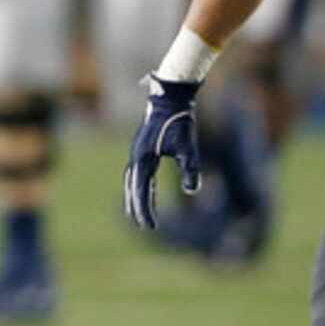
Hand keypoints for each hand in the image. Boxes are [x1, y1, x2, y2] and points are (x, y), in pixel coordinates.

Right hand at [123, 75, 202, 230]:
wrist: (170, 99)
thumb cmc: (180, 123)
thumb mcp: (188, 148)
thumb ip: (189, 170)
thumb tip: (192, 191)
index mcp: (143, 159)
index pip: (141, 191)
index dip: (145, 210)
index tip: (151, 226)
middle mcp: (136, 157)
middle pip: (132, 188)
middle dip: (136, 207)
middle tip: (142, 225)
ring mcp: (137, 152)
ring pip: (132, 181)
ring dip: (136, 197)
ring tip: (140, 212)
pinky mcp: (142, 148)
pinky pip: (139, 172)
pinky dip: (142, 185)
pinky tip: (150, 191)